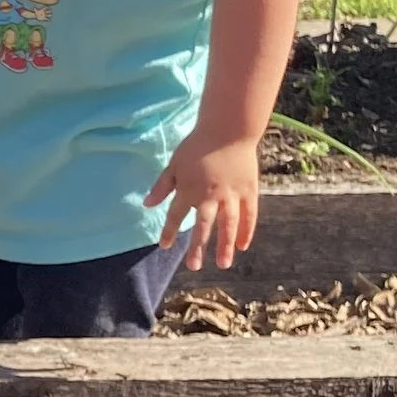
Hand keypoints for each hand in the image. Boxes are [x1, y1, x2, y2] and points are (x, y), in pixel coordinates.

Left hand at [148, 133, 259, 269]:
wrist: (228, 129)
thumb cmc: (197, 146)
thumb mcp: (174, 164)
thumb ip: (162, 186)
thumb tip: (147, 204)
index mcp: (189, 189)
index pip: (176, 215)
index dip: (169, 231)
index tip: (164, 246)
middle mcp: (210, 196)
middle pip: (203, 226)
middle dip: (198, 248)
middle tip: (194, 266)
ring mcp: (231, 194)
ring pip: (228, 225)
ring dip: (225, 245)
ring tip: (223, 264)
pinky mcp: (248, 190)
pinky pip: (249, 215)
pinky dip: (247, 230)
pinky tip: (243, 245)